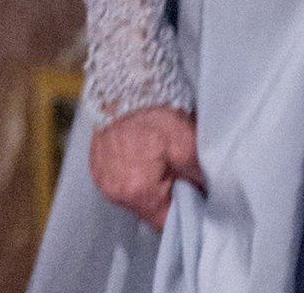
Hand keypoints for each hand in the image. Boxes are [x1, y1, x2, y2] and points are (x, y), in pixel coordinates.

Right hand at [89, 105, 205, 230]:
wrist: (125, 80)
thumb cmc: (155, 109)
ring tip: (159, 154)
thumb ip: (198, 176)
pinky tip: (143, 149)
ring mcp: (103, 179)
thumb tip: (206, 194)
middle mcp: (115, 192)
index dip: (183, 211)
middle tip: (179, 168)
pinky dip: (134, 170)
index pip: (164, 223)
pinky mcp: (97, 165)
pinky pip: (121, 178)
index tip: (194, 196)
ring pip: (135, 194)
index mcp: (138, 191)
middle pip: (149, 209)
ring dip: (149, 182)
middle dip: (167, 194)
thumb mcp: (187, 143)